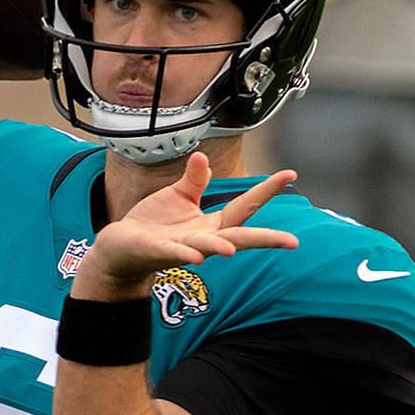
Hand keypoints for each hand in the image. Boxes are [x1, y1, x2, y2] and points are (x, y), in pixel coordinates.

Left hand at [72, 154, 298, 300]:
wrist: (121, 245)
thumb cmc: (153, 224)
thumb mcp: (178, 196)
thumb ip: (194, 181)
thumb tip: (204, 157)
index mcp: (211, 225)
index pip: (245, 206)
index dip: (266, 190)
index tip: (290, 173)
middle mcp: (203, 240)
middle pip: (239, 238)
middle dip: (266, 240)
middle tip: (293, 242)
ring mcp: (182, 248)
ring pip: (206, 248)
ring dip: (219, 248)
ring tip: (232, 251)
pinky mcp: (158, 252)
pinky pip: (173, 253)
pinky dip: (183, 253)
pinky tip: (195, 257)